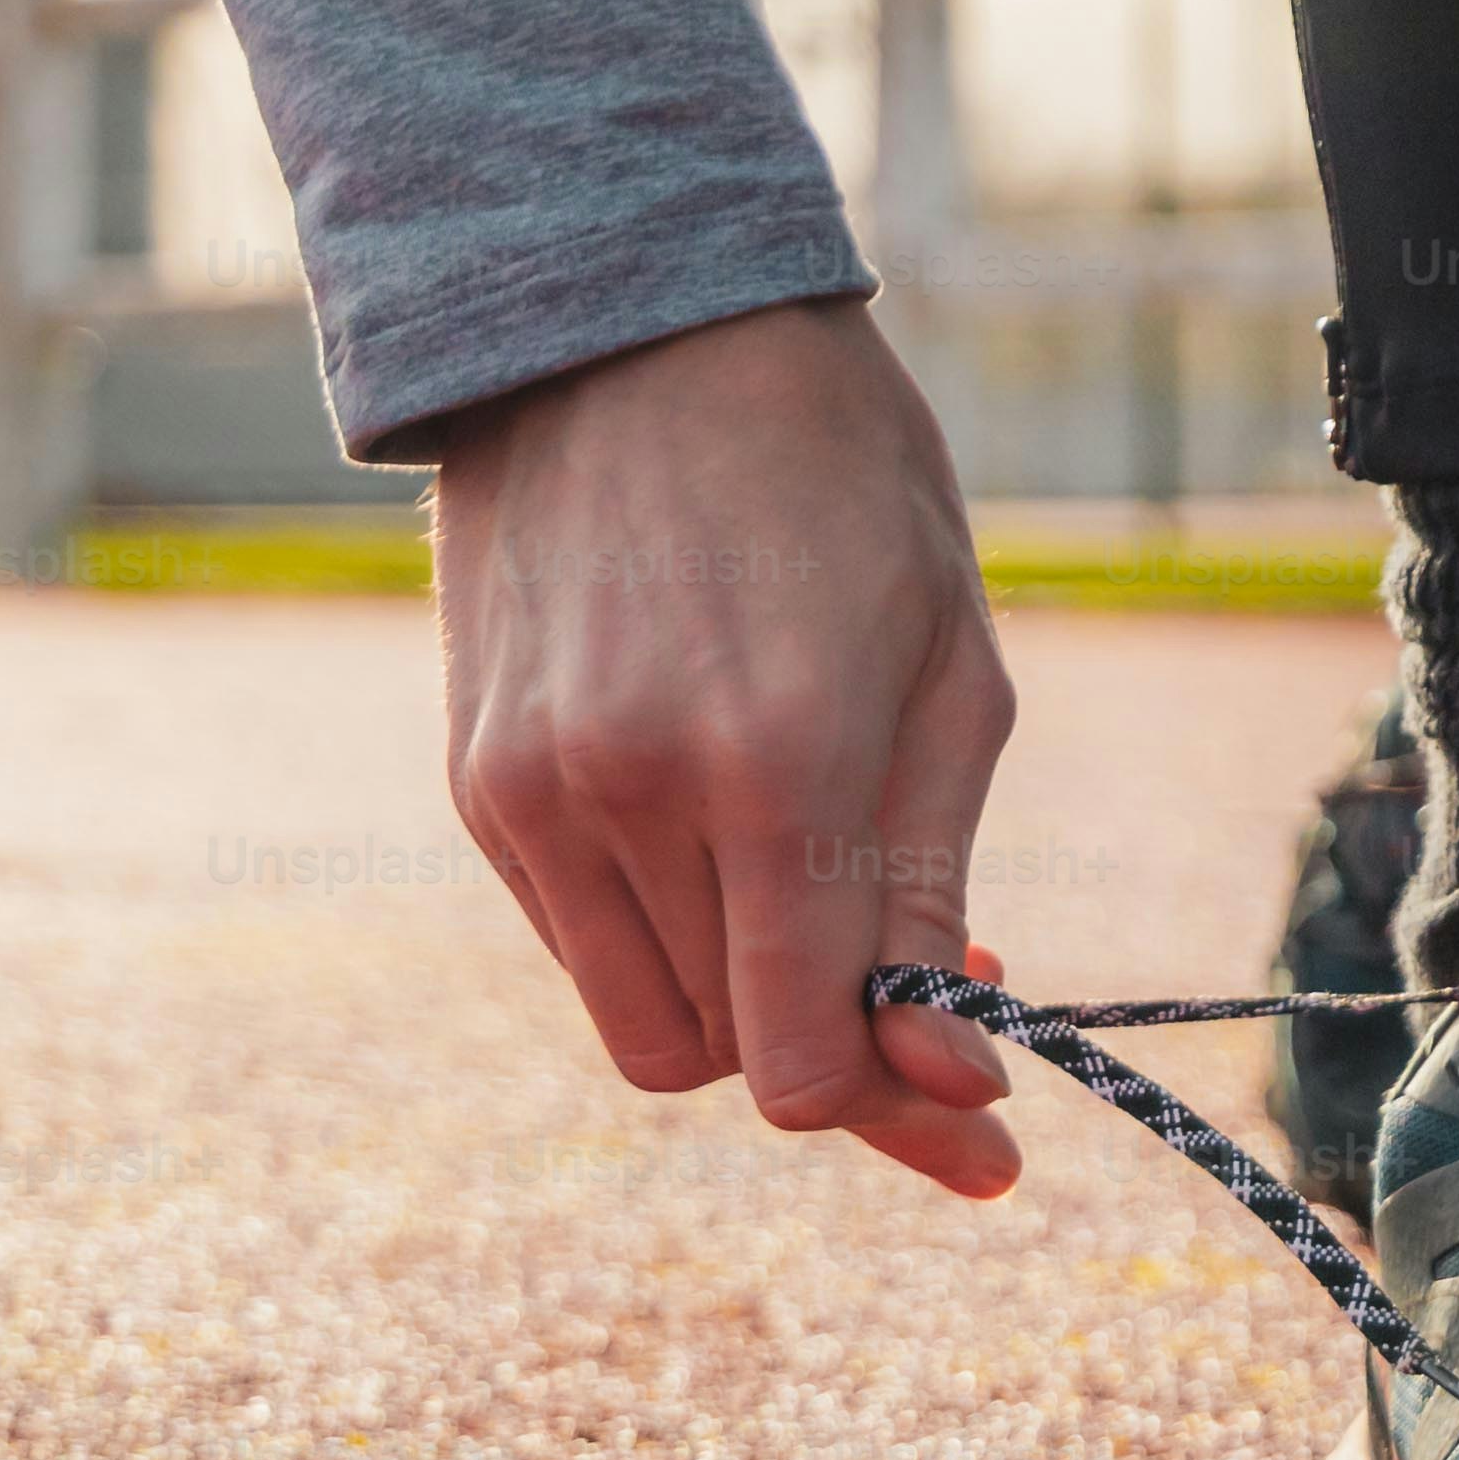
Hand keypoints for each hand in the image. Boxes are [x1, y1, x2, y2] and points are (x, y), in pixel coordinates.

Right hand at [432, 297, 1021, 1196]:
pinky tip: (734, 838)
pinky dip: (666, 934)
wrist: (636, 329)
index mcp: (770, 769)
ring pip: (641, 1020)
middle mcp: (625, 797)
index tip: (983, 1130)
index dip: (897, 1114)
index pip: (800, 1058)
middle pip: (725, 1058)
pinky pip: (579, 941)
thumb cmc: (845, 486)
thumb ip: (935, 894)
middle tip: (933, 990)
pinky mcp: (475, 783)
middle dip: (838, 1052)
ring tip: (833, 891)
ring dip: (746, 997)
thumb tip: (955, 1084)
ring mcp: (529, 793)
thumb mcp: (952, 674)